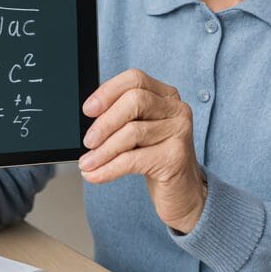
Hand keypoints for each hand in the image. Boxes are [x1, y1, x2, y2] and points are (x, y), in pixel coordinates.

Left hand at [79, 69, 206, 233]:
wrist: (182, 192)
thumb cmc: (155, 159)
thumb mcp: (138, 133)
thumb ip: (120, 119)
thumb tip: (87, 119)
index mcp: (166, 95)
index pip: (135, 79)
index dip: (108, 91)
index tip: (88, 110)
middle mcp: (177, 109)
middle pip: (135, 100)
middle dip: (105, 122)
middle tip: (87, 141)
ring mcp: (180, 131)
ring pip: (133, 132)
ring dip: (103, 150)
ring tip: (87, 163)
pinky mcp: (176, 157)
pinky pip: (134, 159)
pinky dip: (109, 168)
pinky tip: (95, 175)